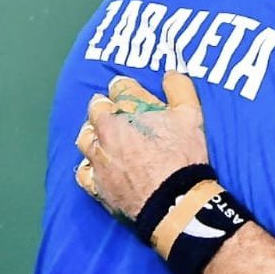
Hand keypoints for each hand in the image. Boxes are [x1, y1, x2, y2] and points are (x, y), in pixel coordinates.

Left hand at [75, 71, 207, 219]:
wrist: (174, 201)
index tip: (133, 94)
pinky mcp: (96, 183)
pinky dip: (89, 166)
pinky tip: (99, 166)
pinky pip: (83, 170)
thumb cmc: (183, 156)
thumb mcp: (191, 115)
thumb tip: (169, 72)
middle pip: (96, 108)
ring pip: (84, 137)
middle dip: (105, 107)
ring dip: (93, 133)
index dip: (128, 88)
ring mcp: (98, 157)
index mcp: (128, 108)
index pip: (119, 86)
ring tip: (105, 138)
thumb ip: (179, 87)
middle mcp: (107, 129)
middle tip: (119, 114)